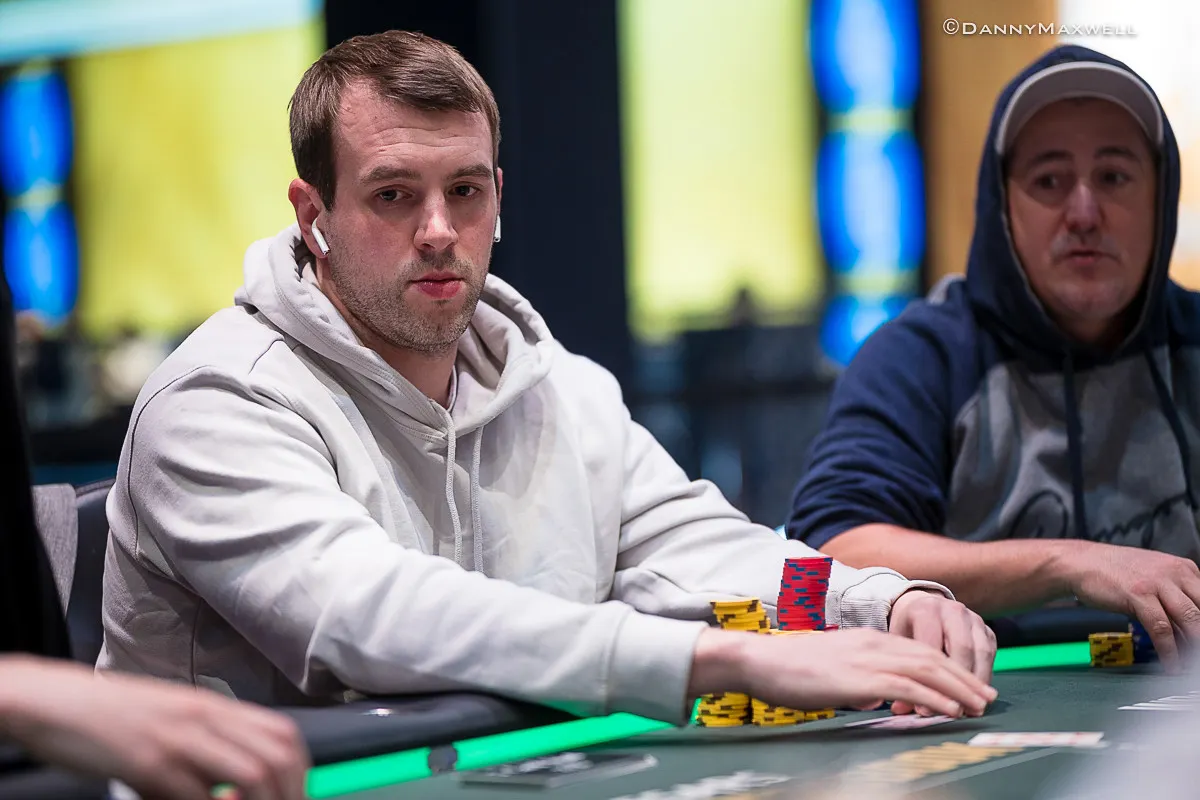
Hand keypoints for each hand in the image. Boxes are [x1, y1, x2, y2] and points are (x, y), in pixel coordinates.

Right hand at [0, 656, 308, 799]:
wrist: (55, 699)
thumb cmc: (111, 714)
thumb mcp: (171, 720)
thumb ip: (206, 743)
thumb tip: (234, 787)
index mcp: (213, 706)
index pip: (282, 734)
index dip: (300, 772)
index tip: (297, 796)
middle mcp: (204, 717)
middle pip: (275, 758)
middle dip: (289, 795)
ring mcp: (179, 738)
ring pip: (250, 776)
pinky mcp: (148, 761)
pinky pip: (197, 797)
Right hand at [690, 628, 996, 718]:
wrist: (761, 660)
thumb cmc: (789, 669)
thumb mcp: (833, 670)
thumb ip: (858, 680)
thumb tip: (873, 697)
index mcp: (869, 639)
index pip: (920, 651)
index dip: (951, 668)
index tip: (971, 685)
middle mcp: (875, 643)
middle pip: (932, 657)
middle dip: (964, 678)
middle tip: (989, 697)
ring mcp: (868, 658)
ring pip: (927, 670)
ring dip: (958, 688)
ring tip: (979, 705)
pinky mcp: (860, 677)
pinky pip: (908, 687)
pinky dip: (935, 697)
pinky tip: (951, 709)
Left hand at [887, 589, 996, 714]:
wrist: (923, 605)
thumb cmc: (907, 629)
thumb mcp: (898, 645)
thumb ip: (899, 674)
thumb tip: (902, 709)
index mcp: (926, 610)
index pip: (932, 649)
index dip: (930, 682)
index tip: (927, 709)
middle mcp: (952, 611)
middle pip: (962, 650)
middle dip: (960, 684)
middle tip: (956, 711)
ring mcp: (973, 619)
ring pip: (980, 653)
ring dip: (977, 684)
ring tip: (972, 709)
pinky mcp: (987, 630)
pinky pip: (990, 656)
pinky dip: (984, 678)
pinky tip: (977, 696)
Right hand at [1066, 542, 1199, 672]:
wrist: (1081, 562)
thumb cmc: (1115, 572)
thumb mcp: (1153, 579)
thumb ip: (1174, 601)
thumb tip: (1189, 631)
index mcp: (1183, 568)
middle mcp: (1174, 572)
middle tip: (1199, 656)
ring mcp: (1157, 582)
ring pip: (1190, 619)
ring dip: (1194, 647)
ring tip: (1193, 666)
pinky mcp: (1138, 594)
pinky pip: (1161, 628)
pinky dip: (1169, 650)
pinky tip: (1171, 663)